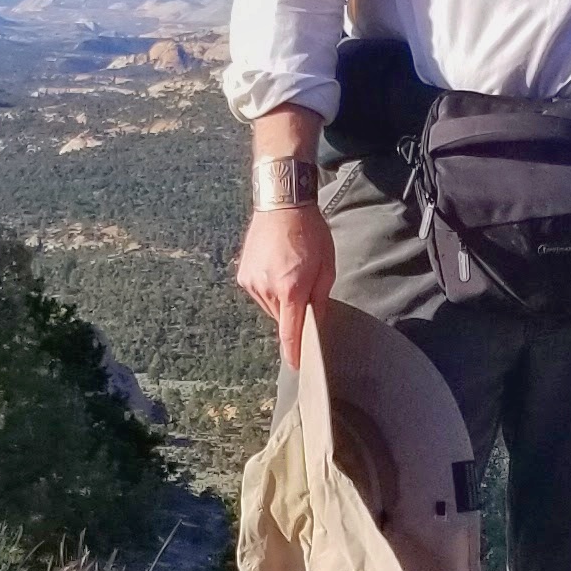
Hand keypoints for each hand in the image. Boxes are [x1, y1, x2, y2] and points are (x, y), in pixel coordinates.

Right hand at [237, 197, 335, 370]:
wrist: (282, 204)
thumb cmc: (310, 233)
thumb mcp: (327, 267)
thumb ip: (320, 299)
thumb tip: (315, 323)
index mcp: (290, 289)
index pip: (290, 334)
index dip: (294, 353)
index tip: (297, 366)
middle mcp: (267, 289)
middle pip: (281, 320)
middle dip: (293, 314)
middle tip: (303, 289)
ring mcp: (252, 282)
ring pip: (269, 308)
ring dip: (280, 301)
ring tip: (289, 273)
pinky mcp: (243, 275)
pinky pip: (259, 294)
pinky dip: (269, 290)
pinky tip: (276, 268)